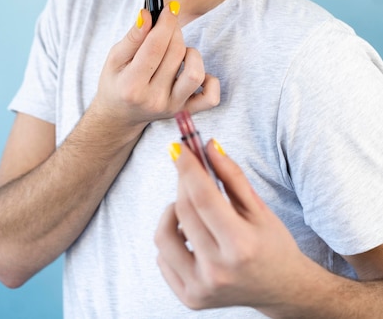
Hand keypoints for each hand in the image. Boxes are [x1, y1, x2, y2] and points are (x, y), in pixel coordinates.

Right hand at [94, 4, 219, 126]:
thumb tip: (148, 13)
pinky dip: (209, 80)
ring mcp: (173, 107)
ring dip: (191, 53)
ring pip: (195, 73)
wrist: (120, 115)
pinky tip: (191, 69)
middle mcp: (154, 99)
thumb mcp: (115, 58)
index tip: (169, 8)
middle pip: (176, 54)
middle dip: (174, 32)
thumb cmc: (116, 81)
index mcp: (132, 85)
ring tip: (177, 52)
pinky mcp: (187, 112)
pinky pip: (211, 96)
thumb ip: (133, 36)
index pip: (155, 47)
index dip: (165, 23)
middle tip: (166, 26)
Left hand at [155, 140, 311, 314]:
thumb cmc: (272, 244)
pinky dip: (171, 237)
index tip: (178, 147)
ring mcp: (201, 288)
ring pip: (164, 234)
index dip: (188, 167)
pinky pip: (162, 257)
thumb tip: (208, 146)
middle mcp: (218, 270)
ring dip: (172, 210)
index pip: (202, 197)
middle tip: (189, 168)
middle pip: (182, 210)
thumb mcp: (258, 207)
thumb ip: (231, 175)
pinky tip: (190, 233)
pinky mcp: (189, 298)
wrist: (281, 289)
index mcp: (241, 245)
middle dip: (183, 181)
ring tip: (193, 208)